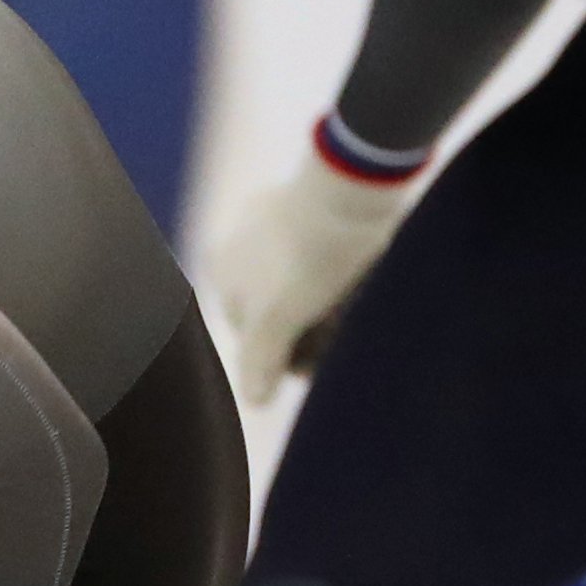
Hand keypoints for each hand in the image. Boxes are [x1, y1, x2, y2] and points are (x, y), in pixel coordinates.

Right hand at [201, 139, 419, 404]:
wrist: (353, 183)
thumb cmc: (311, 256)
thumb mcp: (278, 318)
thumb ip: (260, 361)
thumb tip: (253, 401)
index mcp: (220, 268)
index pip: (253, 334)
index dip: (286, 355)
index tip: (321, 361)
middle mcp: (238, 240)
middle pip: (278, 307)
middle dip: (307, 327)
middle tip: (343, 334)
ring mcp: (276, 216)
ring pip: (302, 280)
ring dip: (326, 301)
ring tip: (357, 305)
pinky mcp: (316, 200)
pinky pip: (326, 249)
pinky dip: (341, 267)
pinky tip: (365, 273)